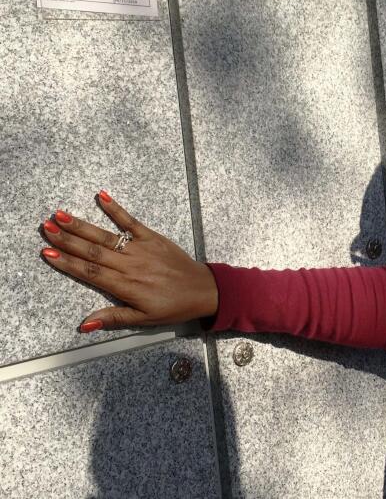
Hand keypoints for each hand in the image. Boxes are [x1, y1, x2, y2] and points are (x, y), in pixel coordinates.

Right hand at [39, 190, 218, 331]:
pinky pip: (132, 222)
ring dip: (82, 225)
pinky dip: (116, 209)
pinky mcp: (153, 238)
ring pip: (106, 236)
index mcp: (125, 286)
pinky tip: (102, 196)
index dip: (67, 262)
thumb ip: (113, 318)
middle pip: (92, 251)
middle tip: (45, 228)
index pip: (89, 272)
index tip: (47, 252)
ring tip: (60, 215)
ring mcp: (142, 249)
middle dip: (67, 239)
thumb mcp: (143, 319)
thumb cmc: (173, 307)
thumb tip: (84, 324)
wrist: (203, 290)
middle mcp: (130, 265)